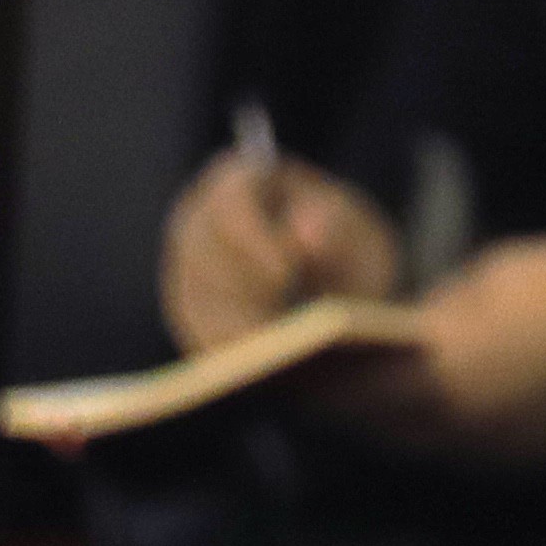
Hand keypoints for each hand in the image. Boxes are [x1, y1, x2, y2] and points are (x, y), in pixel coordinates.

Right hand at [159, 149, 396, 349]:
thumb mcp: (358, 237)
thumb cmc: (347, 250)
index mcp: (243, 177)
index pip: (231, 201)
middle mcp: (200, 216)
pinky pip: (194, 329)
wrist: (340, 288)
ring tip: (272, 353)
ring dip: (231, 324)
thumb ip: (336, 231)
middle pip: (202, 251)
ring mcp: (186, 263)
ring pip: (193, 295)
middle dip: (241, 289)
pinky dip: (224, 347)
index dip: (253, 237)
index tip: (287, 272)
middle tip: (277, 326)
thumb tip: (306, 236)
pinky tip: (254, 367)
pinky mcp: (189, 309)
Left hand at [304, 228, 545, 471]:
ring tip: (353, 403)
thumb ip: (438, 314)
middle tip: (302, 388)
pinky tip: (424, 414)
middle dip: (340, 410)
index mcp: (449, 372)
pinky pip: (462, 454)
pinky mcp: (526, 465)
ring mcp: (498, 453)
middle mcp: (465, 427)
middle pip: (378, 429)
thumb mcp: (488, 280)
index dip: (313, 380)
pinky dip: (435, 436)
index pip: (355, 389)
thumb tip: (401, 333)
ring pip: (418, 448)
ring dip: (384, 429)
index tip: (279, 363)